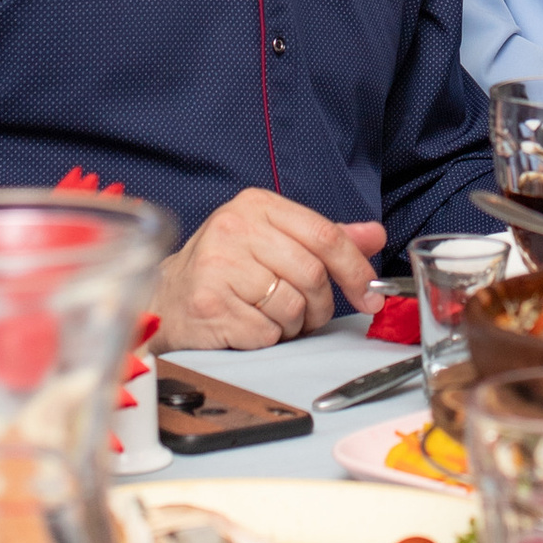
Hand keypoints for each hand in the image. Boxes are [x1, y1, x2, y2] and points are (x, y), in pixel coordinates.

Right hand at [157, 192, 383, 348]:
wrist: (169, 298)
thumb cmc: (225, 268)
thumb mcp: (273, 239)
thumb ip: (323, 238)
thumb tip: (374, 235)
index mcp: (256, 205)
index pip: (325, 235)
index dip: (355, 269)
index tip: (370, 294)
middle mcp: (235, 228)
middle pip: (313, 274)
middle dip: (321, 306)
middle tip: (310, 315)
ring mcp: (219, 265)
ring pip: (292, 306)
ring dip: (293, 324)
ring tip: (273, 317)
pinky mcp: (210, 304)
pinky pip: (267, 332)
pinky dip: (268, 337)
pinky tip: (250, 326)